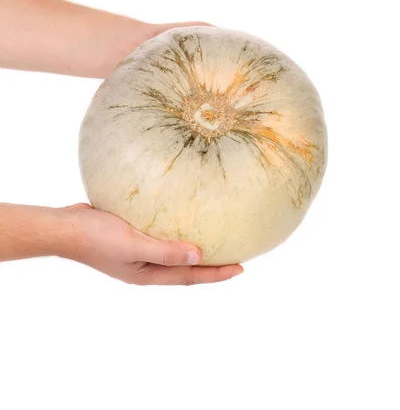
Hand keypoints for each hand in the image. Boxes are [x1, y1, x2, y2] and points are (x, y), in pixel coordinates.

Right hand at [63, 204, 242, 285]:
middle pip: (185, 269)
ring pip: (173, 254)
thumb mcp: (134, 245)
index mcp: (148, 274)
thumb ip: (165, 252)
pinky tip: (181, 219)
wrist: (66, 228)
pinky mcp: (131, 237)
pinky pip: (160, 237)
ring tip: (214, 239)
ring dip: (193, 250)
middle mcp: (146, 267)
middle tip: (235, 257)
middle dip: (210, 266)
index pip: (190, 276)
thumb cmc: (97, 237)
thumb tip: (199, 256)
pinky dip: (175, 234)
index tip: (241, 268)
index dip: (216, 274)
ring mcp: (138, 254)